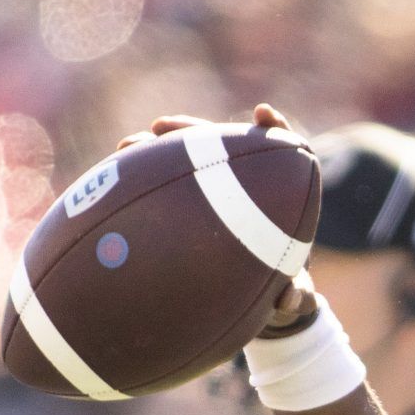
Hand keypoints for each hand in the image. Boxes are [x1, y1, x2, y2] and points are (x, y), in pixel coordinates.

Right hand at [120, 103, 318, 336]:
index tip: (262, 114)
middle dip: (189, 130)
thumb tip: (292, 300)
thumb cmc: (280, 288)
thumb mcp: (293, 294)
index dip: (273, 129)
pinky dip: (142, 181)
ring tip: (126, 146)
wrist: (257, 298)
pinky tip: (115, 177)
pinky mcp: (187, 206)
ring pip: (184, 162)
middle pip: (218, 145)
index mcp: (275, 196)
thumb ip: (299, 296)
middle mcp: (241, 185)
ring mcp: (212, 193)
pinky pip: (164, 188)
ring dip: (155, 150)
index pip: (278, 149)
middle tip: (162, 125)